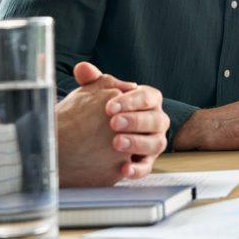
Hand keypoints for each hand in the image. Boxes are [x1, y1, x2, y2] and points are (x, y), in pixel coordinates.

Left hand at [57, 63, 167, 185]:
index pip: (148, 97)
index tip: (109, 107)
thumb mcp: (99, 94)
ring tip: (116, 143)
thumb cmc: (105, 111)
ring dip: (137, 143)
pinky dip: (137, 169)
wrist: (101, 135)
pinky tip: (123, 169)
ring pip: (156, 143)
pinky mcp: (147, 162)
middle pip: (156, 120)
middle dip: (135, 121)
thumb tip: (82, 68)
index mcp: (149, 100)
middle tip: (113, 123)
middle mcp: (156, 121)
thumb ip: (92, 81)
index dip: (131, 101)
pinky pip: (147, 167)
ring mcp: (154, 142)